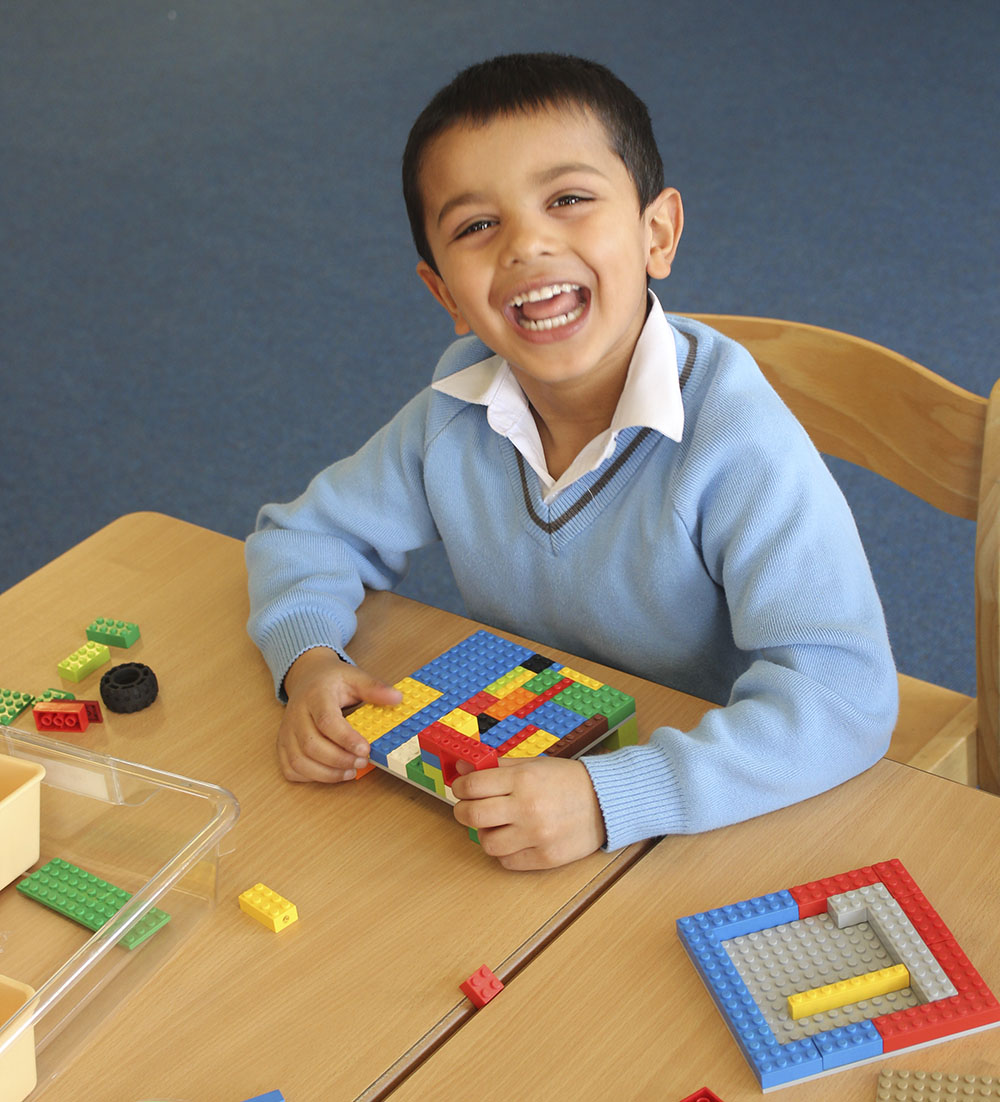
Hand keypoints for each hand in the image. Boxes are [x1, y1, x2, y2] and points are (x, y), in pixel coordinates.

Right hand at [277, 647, 401, 782]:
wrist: (307, 677)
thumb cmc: (332, 680)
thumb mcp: (355, 677)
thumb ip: (374, 688)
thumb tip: (397, 698)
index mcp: (315, 695)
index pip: (326, 720)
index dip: (346, 739)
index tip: (365, 749)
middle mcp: (296, 714)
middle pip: (311, 745)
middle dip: (339, 760)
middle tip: (362, 762)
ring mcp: (287, 732)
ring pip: (298, 761)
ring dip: (326, 773)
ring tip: (350, 772)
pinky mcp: (282, 745)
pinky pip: (290, 769)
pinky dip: (310, 777)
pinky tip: (330, 773)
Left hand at [450, 756, 606, 869]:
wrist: (605, 801)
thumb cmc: (567, 780)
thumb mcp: (533, 765)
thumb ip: (496, 767)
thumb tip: (462, 768)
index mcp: (523, 779)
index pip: (472, 786)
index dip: (460, 788)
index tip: (461, 789)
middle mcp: (527, 808)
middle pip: (472, 816)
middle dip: (463, 811)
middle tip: (468, 808)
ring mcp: (536, 836)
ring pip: (487, 843)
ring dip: (486, 833)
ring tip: (496, 825)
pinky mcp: (545, 858)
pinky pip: (507, 861)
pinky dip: (505, 851)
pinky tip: (513, 838)